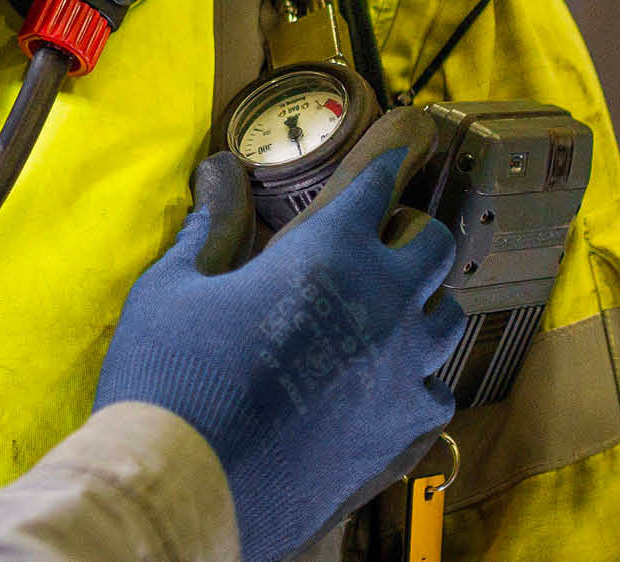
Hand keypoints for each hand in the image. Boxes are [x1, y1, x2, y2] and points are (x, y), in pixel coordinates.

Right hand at [94, 109, 465, 561]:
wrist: (189, 489)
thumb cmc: (172, 381)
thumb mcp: (174, 286)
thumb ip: (212, 227)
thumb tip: (220, 175)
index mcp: (328, 253)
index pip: (381, 178)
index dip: (394, 146)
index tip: (406, 129)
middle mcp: (384, 305)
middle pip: (435, 242)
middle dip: (406, 228)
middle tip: (369, 235)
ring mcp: (403, 373)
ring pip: (447, 316)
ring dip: (418, 301)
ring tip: (377, 308)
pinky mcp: (404, 433)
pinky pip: (435, 388)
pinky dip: (413, 374)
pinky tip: (376, 379)